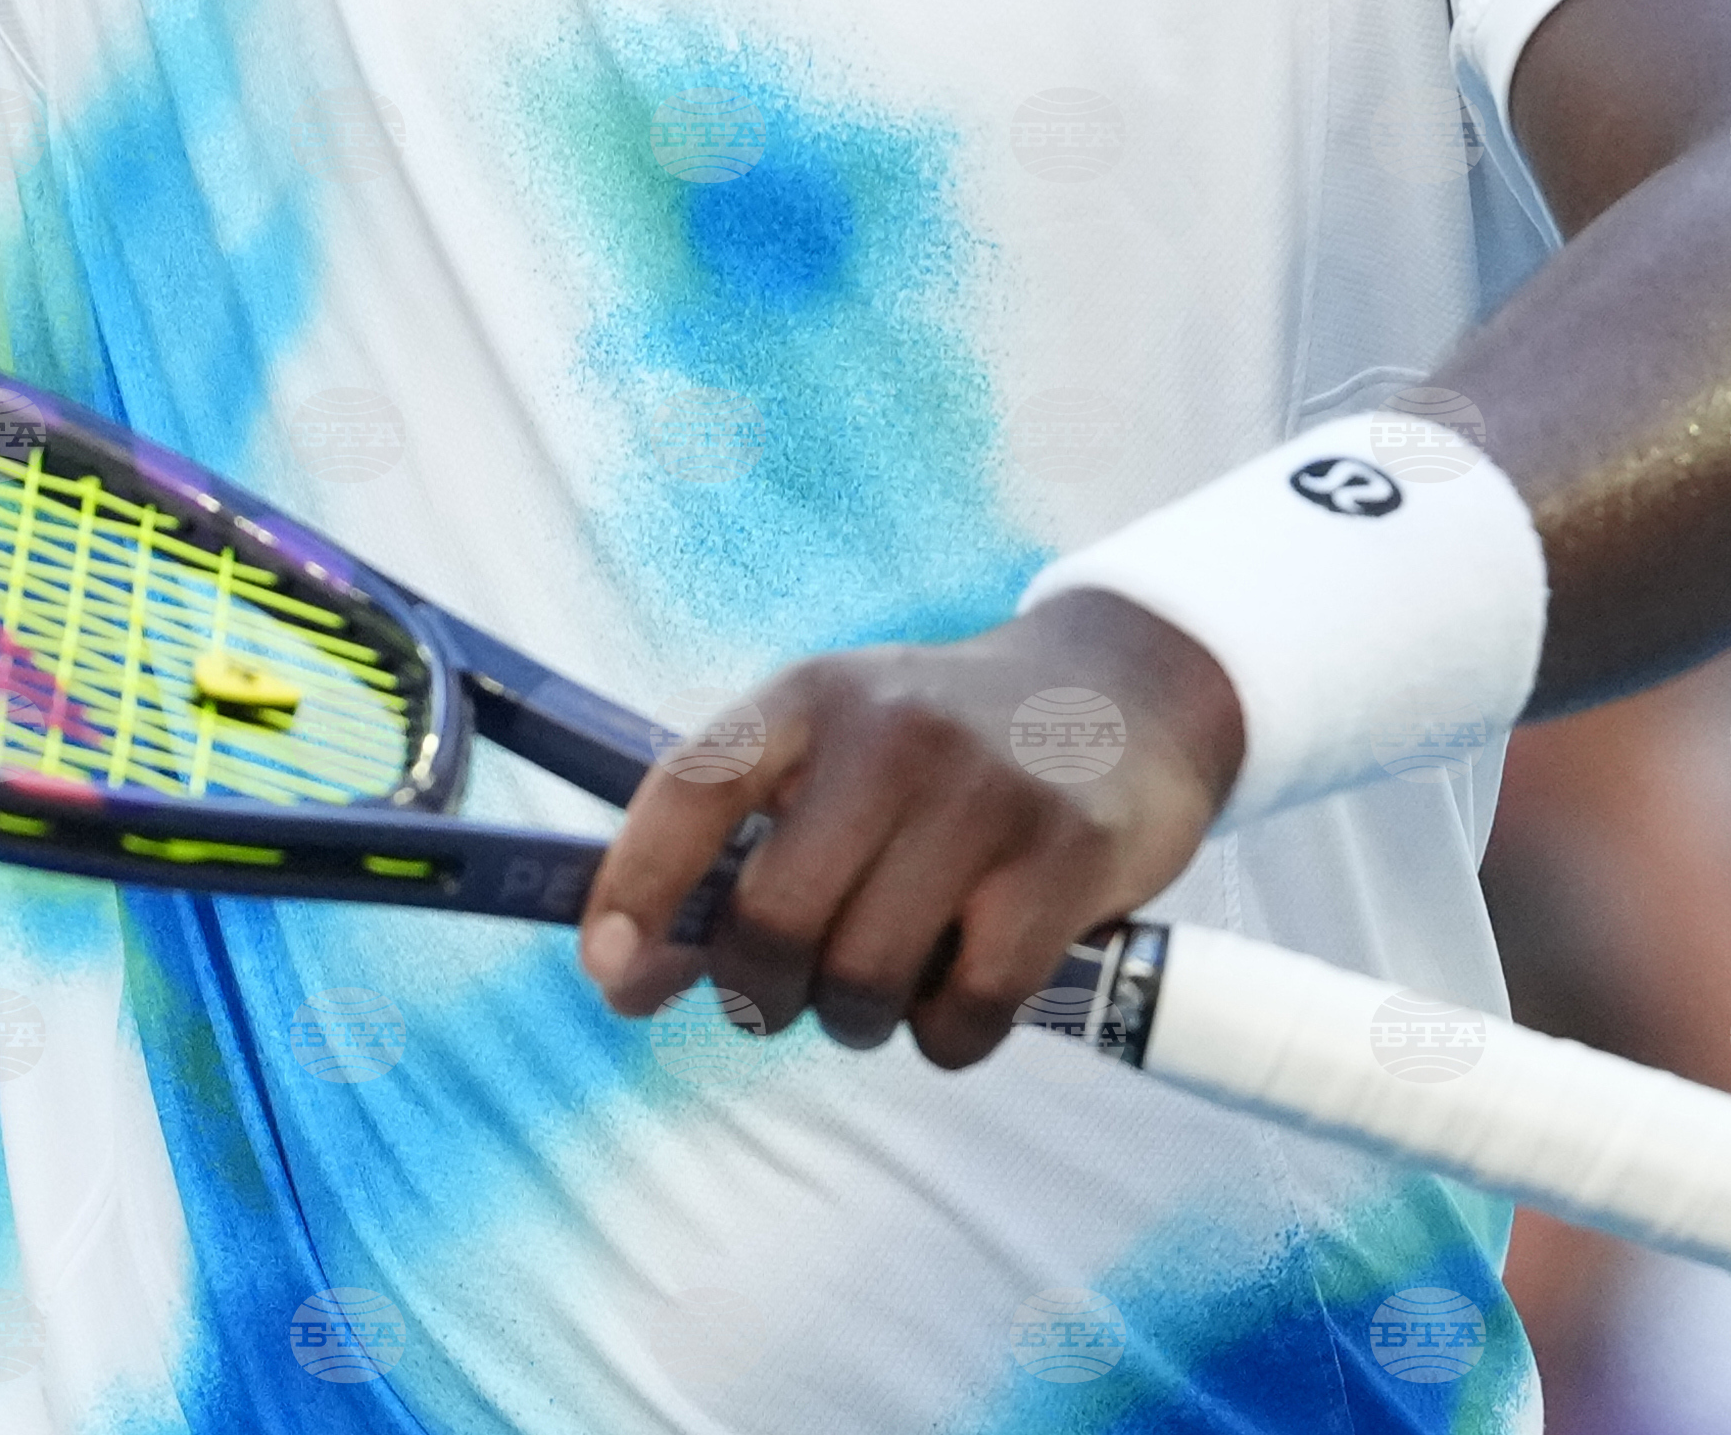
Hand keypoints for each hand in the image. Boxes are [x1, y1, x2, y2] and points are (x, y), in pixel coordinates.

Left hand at [579, 587, 1241, 1068]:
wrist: (1121, 695)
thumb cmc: (939, 754)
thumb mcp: (834, 756)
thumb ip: (738, 853)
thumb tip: (630, 978)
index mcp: (808, 698)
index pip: (692, 788)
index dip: (634, 886)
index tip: (609, 975)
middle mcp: (886, 733)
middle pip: (772, 920)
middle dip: (761, 992)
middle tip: (789, 994)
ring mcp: (980, 794)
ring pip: (861, 982)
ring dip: (860, 1017)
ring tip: (890, 974)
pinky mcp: (1062, 860)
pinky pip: (963, 1015)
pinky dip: (949, 1035)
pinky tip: (969, 982)